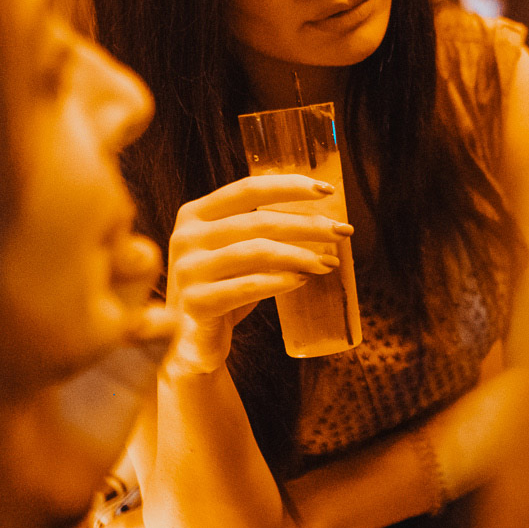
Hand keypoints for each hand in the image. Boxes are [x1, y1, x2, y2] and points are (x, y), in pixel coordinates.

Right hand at [164, 174, 352, 374]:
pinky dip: (280, 282)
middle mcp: (185, 237)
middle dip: (308, 224)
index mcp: (194, 214)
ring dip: (300, 255)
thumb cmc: (223, 287)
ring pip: (256, 252)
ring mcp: (187, 270)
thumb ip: (262, 231)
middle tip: (343, 231)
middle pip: (258, 221)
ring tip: (328, 262)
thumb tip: (324, 220)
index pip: (248, 189)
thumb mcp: (237, 251)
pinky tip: (302, 280)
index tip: (328, 190)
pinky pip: (247, 287)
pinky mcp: (196, 303)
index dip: (290, 186)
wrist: (190, 340)